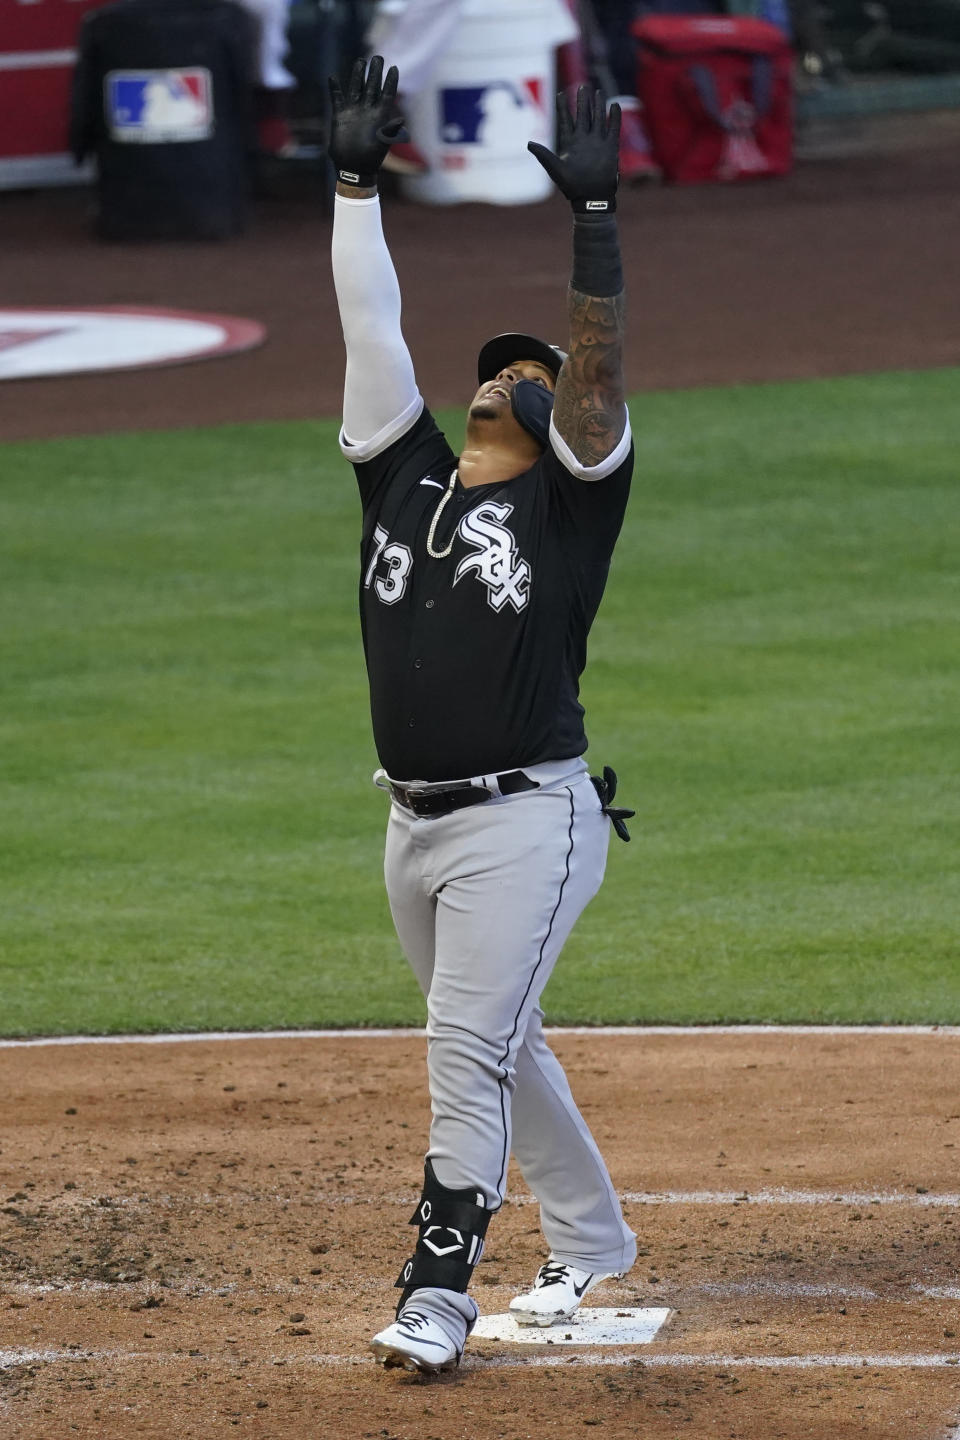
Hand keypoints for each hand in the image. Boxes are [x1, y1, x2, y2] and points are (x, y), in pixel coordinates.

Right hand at [328, 55, 406, 187]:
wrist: (354, 168)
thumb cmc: (370, 159)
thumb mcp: (382, 145)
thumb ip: (390, 132)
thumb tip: (401, 120)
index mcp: (379, 116)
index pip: (386, 94)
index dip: (390, 81)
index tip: (393, 68)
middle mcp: (367, 110)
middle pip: (372, 86)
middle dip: (374, 72)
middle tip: (378, 57)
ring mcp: (353, 111)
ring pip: (356, 88)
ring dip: (357, 75)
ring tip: (360, 61)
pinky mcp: (340, 115)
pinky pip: (337, 98)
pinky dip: (335, 89)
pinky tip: (333, 78)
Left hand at [528, 88, 620, 213]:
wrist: (591, 198)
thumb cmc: (571, 187)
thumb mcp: (555, 169)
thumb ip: (543, 155)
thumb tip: (529, 143)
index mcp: (570, 143)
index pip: (566, 120)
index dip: (563, 107)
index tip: (560, 93)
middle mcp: (584, 140)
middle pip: (583, 115)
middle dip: (582, 101)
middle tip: (582, 86)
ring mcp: (597, 143)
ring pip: (598, 119)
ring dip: (597, 106)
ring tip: (597, 91)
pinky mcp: (610, 148)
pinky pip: (613, 129)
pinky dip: (614, 117)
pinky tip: (614, 105)